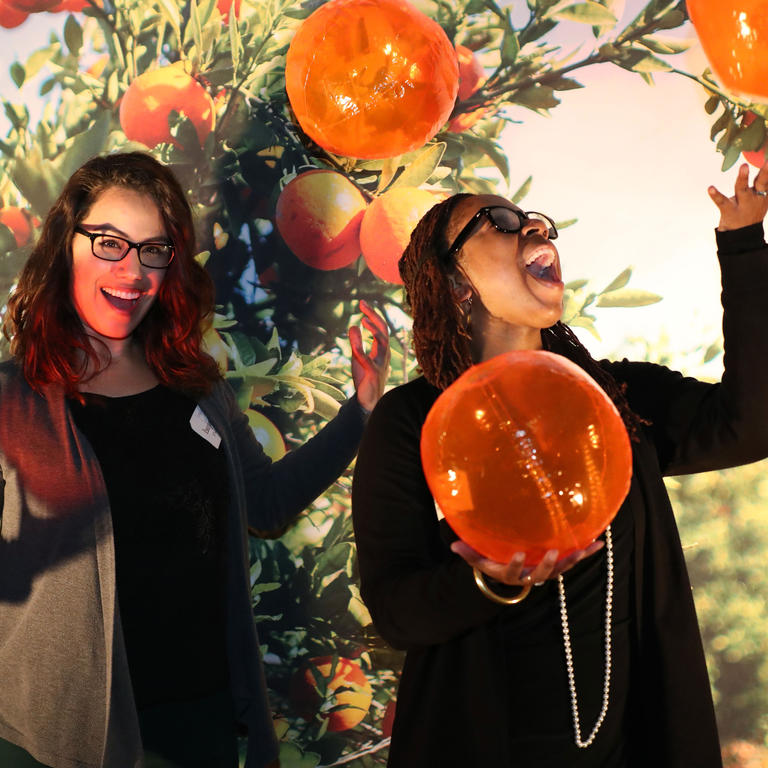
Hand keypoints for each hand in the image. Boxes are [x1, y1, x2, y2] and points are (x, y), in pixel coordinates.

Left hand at [349, 300, 389, 412]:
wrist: (368, 400)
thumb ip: (356, 343)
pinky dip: (360, 351)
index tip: (362, 304)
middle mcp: (384, 354)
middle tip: (362, 304)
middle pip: (384, 331)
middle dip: (374, 316)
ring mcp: (381, 363)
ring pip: (382, 342)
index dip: (373, 315)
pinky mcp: (374, 373)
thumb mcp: (357, 357)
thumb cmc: (365, 378)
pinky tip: (354, 345)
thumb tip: (354, 325)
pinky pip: (368, 360)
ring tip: (363, 318)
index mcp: (381, 349)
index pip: (381, 328)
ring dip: (373, 329)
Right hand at [450, 539, 604, 586]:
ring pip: (561, 568)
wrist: (510, 575)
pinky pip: (574, 558)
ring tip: (583, 549)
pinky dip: (586, 552)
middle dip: (547, 565)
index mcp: (510, 574)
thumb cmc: (492, 562)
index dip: (514, 565)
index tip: (516, 554)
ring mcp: (546, 570)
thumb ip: (468, 552)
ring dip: (573, 559)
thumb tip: (453, 544)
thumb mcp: (479, 559)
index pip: (512, 572)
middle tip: (551, 553)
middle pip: (540, 574)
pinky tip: (599, 543)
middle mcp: (530, 575)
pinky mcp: (558, 563)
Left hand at [709, 161, 767, 230]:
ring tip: (744, 166)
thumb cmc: (750, 211)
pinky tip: (710, 188)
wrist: (741, 235)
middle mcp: (755, 198)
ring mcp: (742, 205)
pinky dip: (715, 195)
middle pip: (762, 183)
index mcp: (763, 194)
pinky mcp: (729, 211)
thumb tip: (767, 166)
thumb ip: (763, 183)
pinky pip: (722, 202)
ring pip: (742, 189)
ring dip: (743, 178)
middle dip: (765, 173)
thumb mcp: (760, 198)